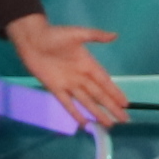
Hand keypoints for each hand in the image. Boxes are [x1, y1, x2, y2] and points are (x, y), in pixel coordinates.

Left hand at [11, 12, 128, 126]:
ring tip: (109, 125)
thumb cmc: (55, 35)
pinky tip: (84, 124)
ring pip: (87, 102)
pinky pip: (67, 104)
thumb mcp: (77, 33)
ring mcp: (68, 84)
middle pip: (99, 95)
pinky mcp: (55, 89)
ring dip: (98, 113)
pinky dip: (76, 113)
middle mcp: (81, 77)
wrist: (32, 40)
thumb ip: (96, 36)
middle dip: (112, 107)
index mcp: (88, 64)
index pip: (105, 82)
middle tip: (124, 120)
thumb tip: (115, 36)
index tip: (126, 103)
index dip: (115, 93)